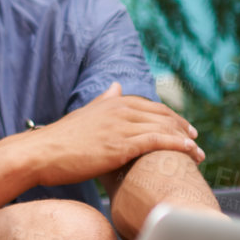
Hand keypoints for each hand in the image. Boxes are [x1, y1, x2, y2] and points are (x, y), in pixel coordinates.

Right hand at [19, 83, 203, 186]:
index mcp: (113, 102)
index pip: (151, 106)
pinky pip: (156, 142)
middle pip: (162, 116)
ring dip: (185, 140)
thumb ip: (103, 101)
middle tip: (195, 140)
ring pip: (163, 128)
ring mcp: (121, 126)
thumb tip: (116, 86)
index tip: (184, 128)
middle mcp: (120, 109)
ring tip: (199, 153)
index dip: (170, 117)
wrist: (40, 154)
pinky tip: (189, 151)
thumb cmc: (60, 140)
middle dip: (182, 127)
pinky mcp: (120, 145)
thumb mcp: (85, 114)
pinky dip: (176, 145)